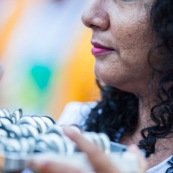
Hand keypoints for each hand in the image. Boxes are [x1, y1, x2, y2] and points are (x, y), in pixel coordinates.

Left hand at [28, 127, 146, 172]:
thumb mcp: (136, 172)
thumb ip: (136, 161)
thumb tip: (134, 149)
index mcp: (110, 171)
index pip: (96, 155)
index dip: (81, 142)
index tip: (67, 129)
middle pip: (74, 171)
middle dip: (54, 164)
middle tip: (36, 157)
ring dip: (49, 171)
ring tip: (33, 162)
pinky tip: (42, 170)